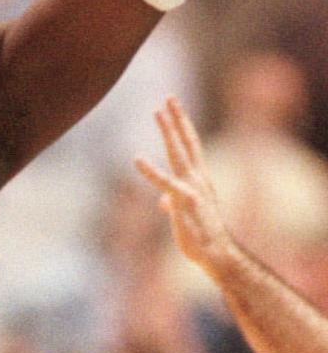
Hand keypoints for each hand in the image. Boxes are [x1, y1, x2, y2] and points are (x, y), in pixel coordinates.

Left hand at [135, 96, 231, 272]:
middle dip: (177, 119)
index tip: (174, 106)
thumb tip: (162, 202)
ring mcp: (192, 188)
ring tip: (157, 112)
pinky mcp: (183, 202)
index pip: (191, 145)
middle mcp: (198, 178)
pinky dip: (150, 171)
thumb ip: (173, 203)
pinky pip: (164, 183)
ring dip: (168, 132)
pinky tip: (136, 159)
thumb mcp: (185, 214)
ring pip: (178, 153)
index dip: (182, 125)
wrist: (217, 255)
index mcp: (199, 179)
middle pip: (186, 142)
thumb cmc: (202, 236)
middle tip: (169, 97)